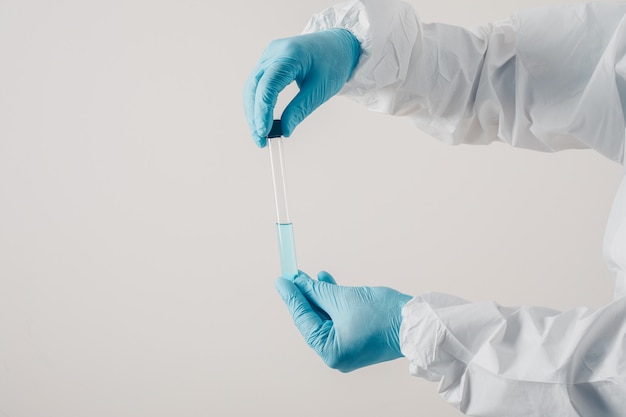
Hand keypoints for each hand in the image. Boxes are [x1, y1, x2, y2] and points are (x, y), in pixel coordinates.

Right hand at [243, 29, 359, 146]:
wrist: (338, 44)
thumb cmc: (333, 62)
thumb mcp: (320, 89)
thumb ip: (300, 109)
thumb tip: (284, 130)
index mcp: (289, 55)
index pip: (268, 86)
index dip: (262, 111)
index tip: (264, 133)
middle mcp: (274, 52)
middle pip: (254, 87)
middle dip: (254, 116)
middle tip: (260, 140)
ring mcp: (269, 55)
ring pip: (252, 87)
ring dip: (253, 112)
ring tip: (260, 135)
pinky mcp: (268, 61)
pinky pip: (257, 84)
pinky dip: (258, 103)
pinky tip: (261, 119)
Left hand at [275, 271, 411, 371]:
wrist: (416, 322)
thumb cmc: (382, 314)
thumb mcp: (342, 298)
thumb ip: (316, 290)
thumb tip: (296, 281)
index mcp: (330, 352)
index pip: (303, 320)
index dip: (291, 296)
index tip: (281, 279)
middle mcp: (336, 355)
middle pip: (313, 319)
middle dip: (305, 295)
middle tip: (293, 274)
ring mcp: (347, 348)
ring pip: (326, 316)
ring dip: (319, 295)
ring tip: (310, 275)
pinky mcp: (357, 339)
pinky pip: (338, 318)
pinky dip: (333, 302)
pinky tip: (326, 282)